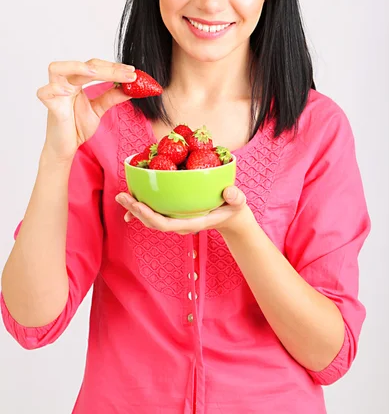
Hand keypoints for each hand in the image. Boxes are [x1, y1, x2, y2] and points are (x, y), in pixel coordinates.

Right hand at [37, 58, 136, 161]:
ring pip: (56, 69)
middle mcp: (65, 84)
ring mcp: (56, 94)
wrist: (66, 147)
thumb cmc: (77, 126)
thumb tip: (132, 87)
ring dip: (75, 67)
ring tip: (94, 73)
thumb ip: (112, 97)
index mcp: (77, 82)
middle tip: (127, 74)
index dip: (113, 67)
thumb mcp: (99, 109)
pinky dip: (55, 89)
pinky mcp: (50, 107)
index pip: (94, 66)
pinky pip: (44, 92)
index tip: (132, 72)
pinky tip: (68, 91)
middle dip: (107, 69)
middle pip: (82, 66)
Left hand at [115, 186, 254, 235]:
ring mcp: (177, 221)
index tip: (137, 205)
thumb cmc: (234, 207)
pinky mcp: (175, 215)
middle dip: (136, 211)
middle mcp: (181, 224)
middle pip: (153, 223)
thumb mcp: (238, 202)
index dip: (150, 216)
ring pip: (152, 219)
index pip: (166, 224)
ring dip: (136, 209)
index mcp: (192, 223)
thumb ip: (236, 197)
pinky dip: (143, 209)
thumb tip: (229, 192)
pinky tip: (134, 200)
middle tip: (121, 196)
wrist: (232, 216)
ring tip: (122, 197)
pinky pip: (156, 214)